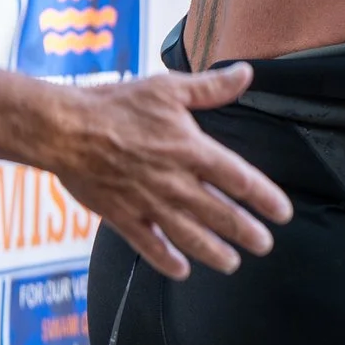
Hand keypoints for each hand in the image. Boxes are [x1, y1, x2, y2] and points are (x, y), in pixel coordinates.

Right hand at [49, 65, 293, 280]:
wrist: (61, 128)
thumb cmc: (115, 105)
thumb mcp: (167, 89)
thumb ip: (210, 87)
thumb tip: (245, 73)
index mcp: (191, 150)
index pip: (240, 179)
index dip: (265, 198)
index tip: (282, 213)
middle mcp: (175, 181)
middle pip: (220, 214)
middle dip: (246, 233)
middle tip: (264, 246)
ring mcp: (148, 202)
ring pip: (189, 236)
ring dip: (213, 252)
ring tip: (232, 263)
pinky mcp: (121, 215)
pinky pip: (148, 245)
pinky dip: (166, 260)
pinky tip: (181, 271)